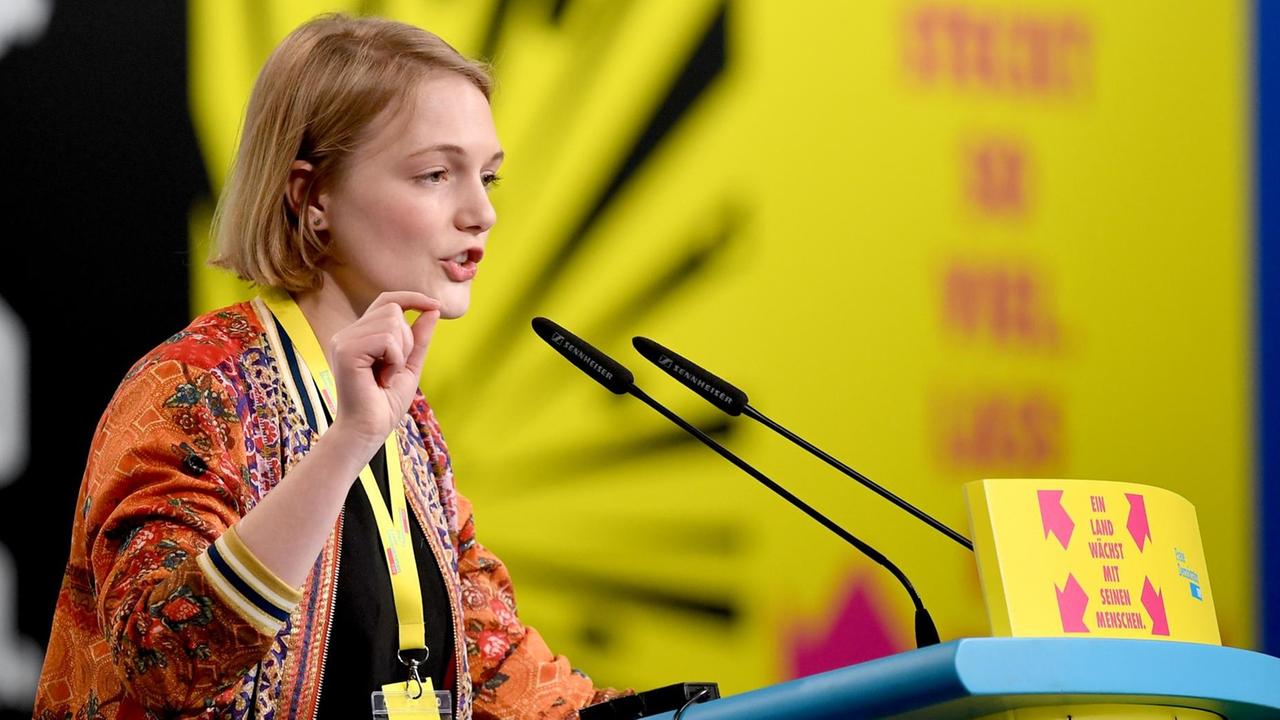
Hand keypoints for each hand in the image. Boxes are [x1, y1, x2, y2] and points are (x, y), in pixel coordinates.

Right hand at [327, 291, 439, 453]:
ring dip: (400, 352)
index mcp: (360, 335)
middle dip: (407, 339)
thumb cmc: (385, 403)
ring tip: (387, 375)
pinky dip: (394, 359)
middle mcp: (348, 333)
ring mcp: (344, 340)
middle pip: (393, 309)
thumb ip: (419, 338)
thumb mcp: (409, 365)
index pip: (386, 300)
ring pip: (391, 322)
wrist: (368, 430)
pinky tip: (383, 378)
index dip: (411, 298)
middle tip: (394, 369)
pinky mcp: (346, 350)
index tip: (435, 305)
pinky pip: (386, 339)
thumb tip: (432, 309)